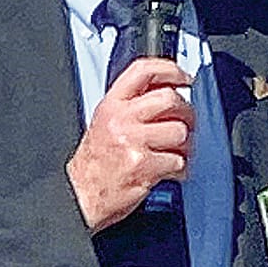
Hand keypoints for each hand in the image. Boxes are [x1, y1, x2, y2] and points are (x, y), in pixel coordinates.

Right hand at [67, 57, 193, 234]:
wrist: (81, 196)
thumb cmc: (94, 165)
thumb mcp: (105, 123)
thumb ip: (132, 106)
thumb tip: (169, 94)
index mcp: (112, 105)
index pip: (144, 71)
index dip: (170, 70)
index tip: (185, 79)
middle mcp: (122, 120)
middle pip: (169, 99)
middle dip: (186, 113)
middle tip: (185, 124)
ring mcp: (133, 142)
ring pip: (179, 131)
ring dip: (185, 145)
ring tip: (175, 153)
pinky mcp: (144, 166)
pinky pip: (178, 160)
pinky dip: (180, 168)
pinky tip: (170, 171)